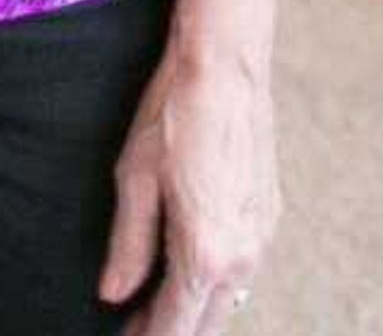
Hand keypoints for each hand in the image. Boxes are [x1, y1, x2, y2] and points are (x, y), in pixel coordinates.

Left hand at [102, 45, 278, 333]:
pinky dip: (214, 288)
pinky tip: (186, 278)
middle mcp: (242, 257)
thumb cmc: (172, 119)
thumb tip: (113, 295)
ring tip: (150, 310)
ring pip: (228, 303)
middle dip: (169, 333)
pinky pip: (243, 275)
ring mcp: (262, 240)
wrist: (225, 72)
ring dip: (192, 313)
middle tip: (133, 330)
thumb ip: (127, 247)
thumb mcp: (134, 182)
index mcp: (205, 253)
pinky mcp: (269, 221)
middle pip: (205, 324)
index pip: (174, 323)